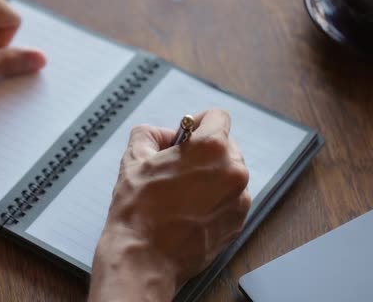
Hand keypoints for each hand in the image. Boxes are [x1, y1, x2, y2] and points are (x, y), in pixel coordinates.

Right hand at [88, 109, 250, 301]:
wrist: (143, 257)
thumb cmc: (138, 210)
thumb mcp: (133, 159)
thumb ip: (148, 135)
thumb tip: (158, 135)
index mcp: (212, 148)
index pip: (218, 116)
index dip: (198, 122)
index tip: (187, 134)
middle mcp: (233, 171)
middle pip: (225, 147)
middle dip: (202, 152)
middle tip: (176, 167)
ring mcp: (239, 200)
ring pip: (228, 175)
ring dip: (209, 177)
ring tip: (179, 194)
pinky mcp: (237, 223)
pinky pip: (229, 201)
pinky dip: (213, 201)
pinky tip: (187, 212)